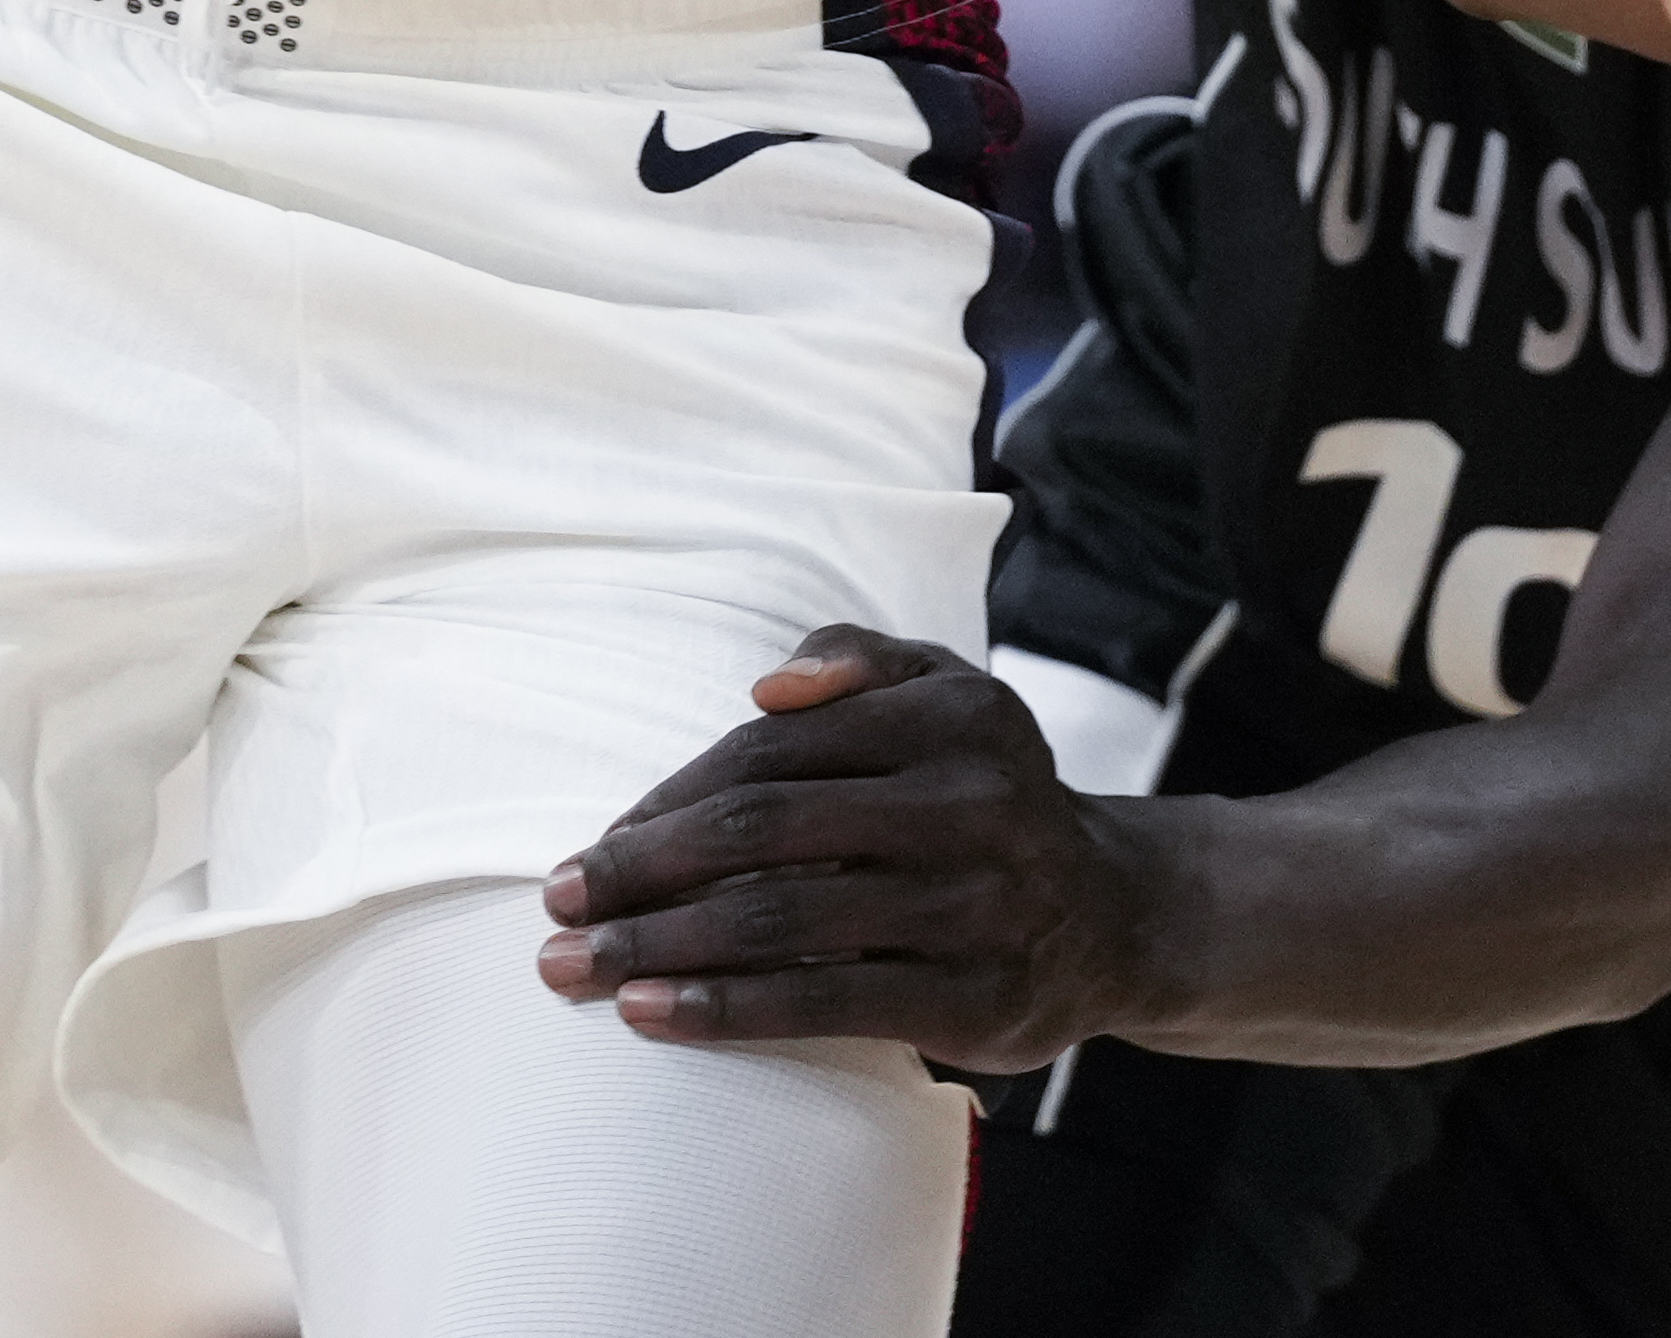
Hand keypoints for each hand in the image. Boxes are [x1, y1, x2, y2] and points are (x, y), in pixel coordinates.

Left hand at [534, 630, 1165, 1072]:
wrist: (1111, 916)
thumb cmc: (984, 794)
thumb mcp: (949, 693)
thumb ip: (860, 658)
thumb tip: (768, 688)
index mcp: (952, 713)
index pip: (774, 750)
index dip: (672, 796)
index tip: (599, 839)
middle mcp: (969, 801)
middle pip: (764, 829)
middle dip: (643, 870)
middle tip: (559, 905)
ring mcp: (973, 904)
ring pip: (781, 918)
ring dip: (660, 943)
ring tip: (576, 967)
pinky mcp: (971, 997)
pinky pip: (824, 1002)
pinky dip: (726, 1008)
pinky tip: (651, 1012)